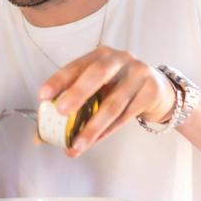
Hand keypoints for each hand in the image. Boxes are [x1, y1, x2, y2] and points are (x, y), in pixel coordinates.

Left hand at [39, 47, 176, 156]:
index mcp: (101, 55)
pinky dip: (108, 131)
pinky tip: (95, 141)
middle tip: (60, 112)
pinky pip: (126, 116)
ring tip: (76, 145)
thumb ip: (74, 104)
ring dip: (92, 126)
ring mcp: (138, 74)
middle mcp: (120, 59)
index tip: (43, 95)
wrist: (160, 90)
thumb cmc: (119, 88)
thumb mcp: (99, 87)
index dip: (59, 80)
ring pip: (113, 103)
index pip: (76, 65)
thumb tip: (41, 135)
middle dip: (77, 94)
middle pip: (97, 75)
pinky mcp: (151, 91)